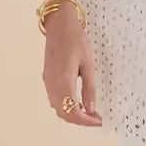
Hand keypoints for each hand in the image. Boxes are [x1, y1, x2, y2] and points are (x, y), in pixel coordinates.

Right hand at [42, 10, 102, 126]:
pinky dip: (65, 106)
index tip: (98, 120)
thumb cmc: (76, 40)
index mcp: (64, 81)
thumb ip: (89, 88)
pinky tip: (76, 101)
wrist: (59, 25)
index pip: (72, 111)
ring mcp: (47, 82)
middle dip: (79, 120)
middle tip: (95, 117)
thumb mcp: (88, 63)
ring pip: (57, 108)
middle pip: (63, 113)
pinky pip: (54, 100)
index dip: (85, 121)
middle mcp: (52, 85)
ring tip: (88, 111)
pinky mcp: (46, 78)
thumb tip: (90, 109)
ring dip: (71, 114)